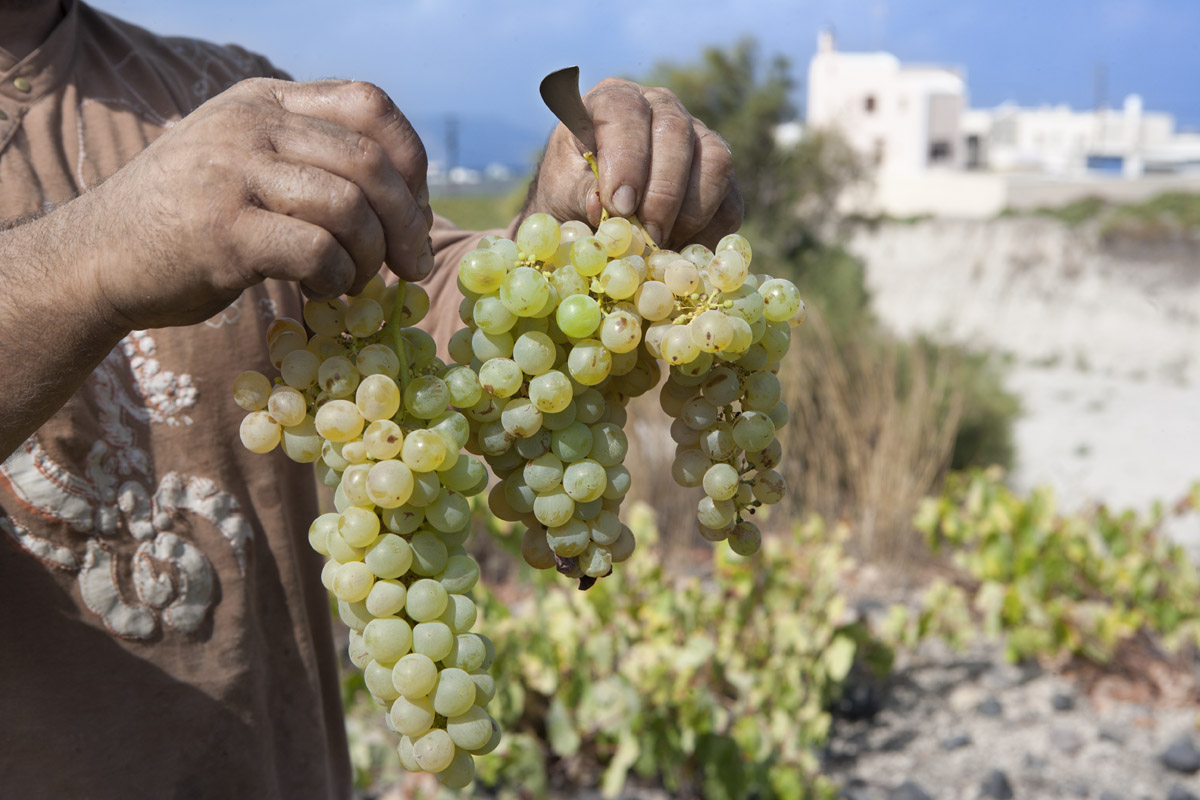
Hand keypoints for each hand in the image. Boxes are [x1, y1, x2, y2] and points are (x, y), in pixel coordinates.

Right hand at [85, 78, 432, 329]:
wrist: (97, 257)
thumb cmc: (186, 220)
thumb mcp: (243, 160)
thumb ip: (309, 158)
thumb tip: (407, 199)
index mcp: (265, 101)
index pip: (370, 104)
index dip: (411, 160)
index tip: (416, 210)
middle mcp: (252, 126)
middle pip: (370, 162)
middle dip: (408, 222)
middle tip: (413, 264)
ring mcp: (234, 173)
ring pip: (349, 207)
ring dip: (370, 256)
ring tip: (356, 281)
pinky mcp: (223, 230)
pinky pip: (316, 251)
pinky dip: (336, 279)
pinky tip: (324, 293)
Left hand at [524, 78, 742, 249]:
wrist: (591, 209)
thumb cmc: (571, 193)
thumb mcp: (562, 192)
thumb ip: (580, 193)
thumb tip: (604, 206)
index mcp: (613, 101)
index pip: (627, 111)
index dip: (627, 158)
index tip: (619, 206)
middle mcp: (662, 108)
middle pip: (677, 133)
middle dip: (662, 194)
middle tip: (645, 238)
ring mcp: (698, 137)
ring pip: (715, 163)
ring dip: (689, 214)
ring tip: (659, 247)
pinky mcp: (720, 177)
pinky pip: (729, 203)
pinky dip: (707, 234)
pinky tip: (677, 251)